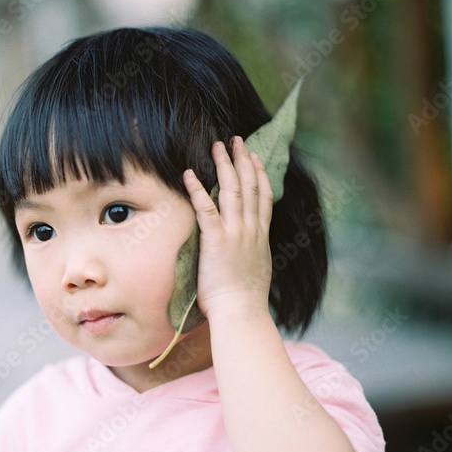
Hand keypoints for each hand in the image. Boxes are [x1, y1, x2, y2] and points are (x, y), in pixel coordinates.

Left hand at [182, 136, 272, 319]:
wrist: (241, 311)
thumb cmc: (245, 300)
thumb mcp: (256, 271)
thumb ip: (252, 256)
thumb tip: (249, 255)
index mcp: (260, 237)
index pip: (263, 198)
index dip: (259, 175)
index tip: (255, 157)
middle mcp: (251, 230)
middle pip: (249, 186)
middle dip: (242, 160)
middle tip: (236, 140)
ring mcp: (235, 233)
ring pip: (231, 190)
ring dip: (223, 166)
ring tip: (217, 146)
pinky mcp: (216, 240)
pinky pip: (205, 208)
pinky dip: (197, 189)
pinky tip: (188, 174)